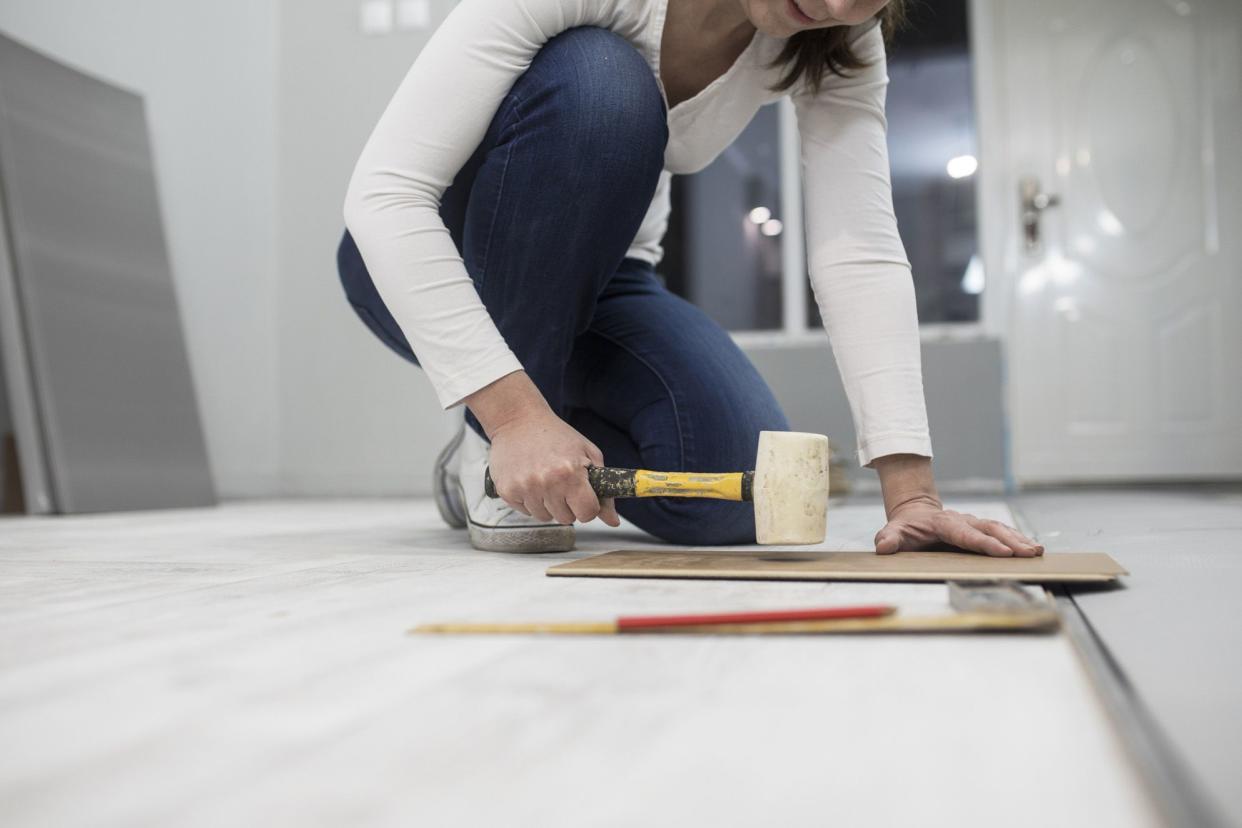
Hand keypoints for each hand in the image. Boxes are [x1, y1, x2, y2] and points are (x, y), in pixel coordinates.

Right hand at [465, 371, 618, 526]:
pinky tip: (529, 480)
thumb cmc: (557, 435)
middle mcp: (547, 482)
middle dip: (567, 505)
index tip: (583, 497)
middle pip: (566, 519)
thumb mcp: (588, 454)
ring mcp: (525, 487)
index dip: (588, 507)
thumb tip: (613, 521)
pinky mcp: (506, 490)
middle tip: (562, 483)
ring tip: (545, 479)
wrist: (519, 420)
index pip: (587, 514)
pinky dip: (530, 500)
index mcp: (570, 472)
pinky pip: (525, 512)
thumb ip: (604, 490)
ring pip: (545, 517)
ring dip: (547, 504)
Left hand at [874, 495, 1043, 556]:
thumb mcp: (893, 532)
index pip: (965, 534)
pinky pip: (1001, 532)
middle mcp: (962, 520)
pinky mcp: (979, 528)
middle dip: (1010, 541)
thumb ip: (889, 538)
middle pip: (988, 529)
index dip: (984, 543)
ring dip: (1018, 539)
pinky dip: (1017, 539)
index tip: (1002, 552)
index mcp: (943, 523)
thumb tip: (883, 546)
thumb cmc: (905, 527)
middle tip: (1029, 552)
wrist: (915, 512)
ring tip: (1037, 550)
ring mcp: (972, 523)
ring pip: (999, 528)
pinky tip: (1033, 547)